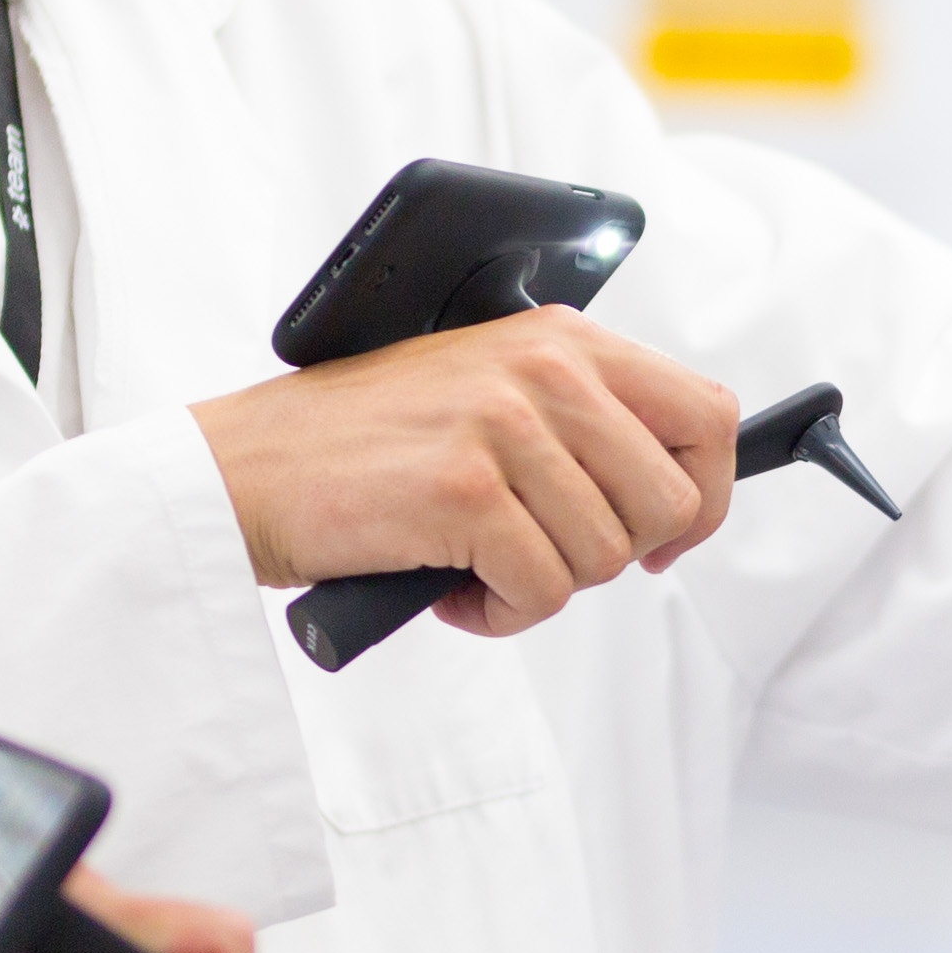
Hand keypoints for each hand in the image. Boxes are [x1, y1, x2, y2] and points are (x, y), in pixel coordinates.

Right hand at [188, 310, 740, 633]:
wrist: (245, 469)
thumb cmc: (365, 446)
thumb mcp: (488, 393)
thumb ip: (580, 419)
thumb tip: (680, 498)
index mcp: (563, 338)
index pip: (706, 415)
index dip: (704, 494)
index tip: (664, 537)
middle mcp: (544, 369)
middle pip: (669, 503)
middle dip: (613, 554)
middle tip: (540, 553)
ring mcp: (505, 426)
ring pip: (606, 558)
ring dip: (543, 586)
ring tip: (477, 563)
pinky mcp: (465, 491)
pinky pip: (542, 594)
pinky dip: (498, 614)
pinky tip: (450, 588)